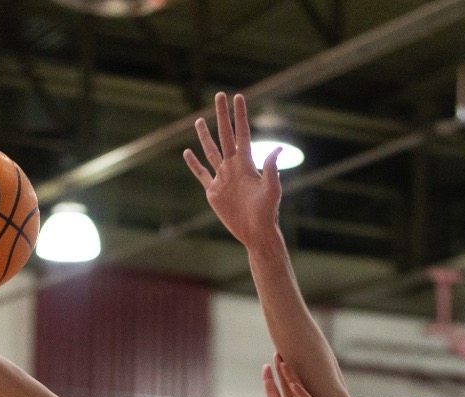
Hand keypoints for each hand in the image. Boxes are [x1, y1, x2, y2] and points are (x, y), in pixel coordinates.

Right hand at [183, 91, 281, 249]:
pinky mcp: (213, 192)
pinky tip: (188, 152)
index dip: (239, 115)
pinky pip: (201, 174)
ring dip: (205, 135)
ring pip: (211, 151)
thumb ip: (271, 169)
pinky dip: (194, 164)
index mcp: (247, 163)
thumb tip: (276, 149)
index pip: (242, 133)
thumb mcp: (272, 190)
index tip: (237, 97)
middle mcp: (233, 166)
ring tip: (199, 120)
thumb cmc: (268, 212)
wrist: (256, 232)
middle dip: (222, 116)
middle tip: (219, 95)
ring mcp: (222, 178)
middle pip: (225, 135)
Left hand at [239, 356, 345, 396]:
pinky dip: (300, 390)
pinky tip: (292, 381)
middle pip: (284, 386)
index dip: (269, 381)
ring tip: (284, 359)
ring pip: (295, 389)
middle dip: (281, 371)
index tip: (265, 367)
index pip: (273, 395)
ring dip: (290, 375)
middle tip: (277, 354)